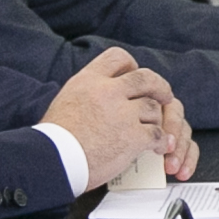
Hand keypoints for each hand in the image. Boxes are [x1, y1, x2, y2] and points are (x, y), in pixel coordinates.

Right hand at [43, 48, 188, 183]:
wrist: (53, 161)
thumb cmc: (54, 138)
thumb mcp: (66, 100)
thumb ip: (88, 92)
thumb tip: (98, 94)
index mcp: (89, 80)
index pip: (118, 57)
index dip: (131, 65)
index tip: (134, 75)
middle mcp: (108, 92)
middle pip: (146, 78)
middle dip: (159, 86)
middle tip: (165, 95)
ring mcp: (122, 113)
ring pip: (153, 108)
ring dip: (157, 120)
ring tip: (155, 130)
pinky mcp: (132, 136)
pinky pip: (156, 134)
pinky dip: (160, 141)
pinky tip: (158, 148)